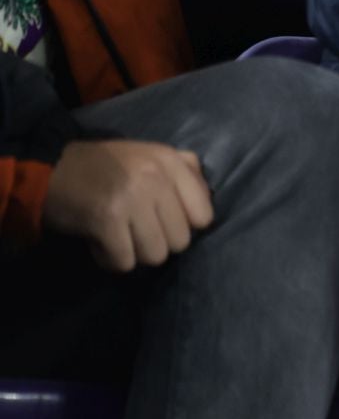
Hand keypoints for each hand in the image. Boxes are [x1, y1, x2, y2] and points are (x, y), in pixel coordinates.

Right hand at [42, 139, 215, 272]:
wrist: (50, 169)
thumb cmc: (105, 166)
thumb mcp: (150, 156)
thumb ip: (184, 171)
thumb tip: (208, 201)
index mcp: (170, 161)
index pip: (204, 215)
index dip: (184, 226)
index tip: (163, 222)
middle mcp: (156, 178)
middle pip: (180, 241)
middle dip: (158, 242)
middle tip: (135, 231)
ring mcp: (132, 199)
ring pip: (155, 255)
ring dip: (135, 253)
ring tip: (119, 237)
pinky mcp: (106, 220)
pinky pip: (124, 262)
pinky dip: (111, 259)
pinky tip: (100, 243)